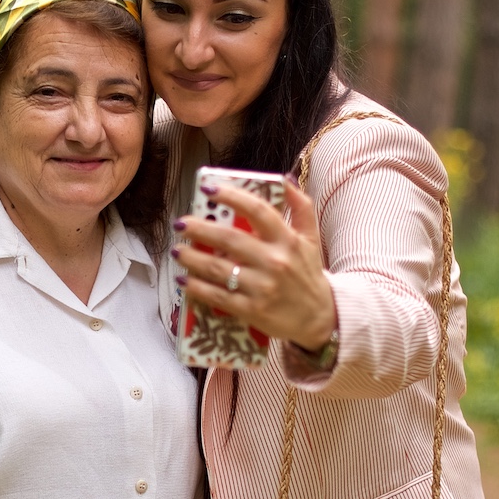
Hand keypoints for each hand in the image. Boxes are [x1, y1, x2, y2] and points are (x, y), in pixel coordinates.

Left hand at [173, 178, 336, 350]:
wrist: (321, 318)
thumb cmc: (309, 275)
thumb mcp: (311, 239)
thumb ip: (301, 208)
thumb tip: (285, 179)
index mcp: (288, 240)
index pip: (258, 210)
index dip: (232, 197)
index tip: (209, 189)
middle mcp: (275, 262)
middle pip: (230, 239)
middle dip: (200, 229)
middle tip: (181, 223)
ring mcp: (262, 288)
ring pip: (218, 268)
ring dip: (192, 258)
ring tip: (177, 250)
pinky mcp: (251, 310)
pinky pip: (217, 296)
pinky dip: (197, 288)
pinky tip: (183, 280)